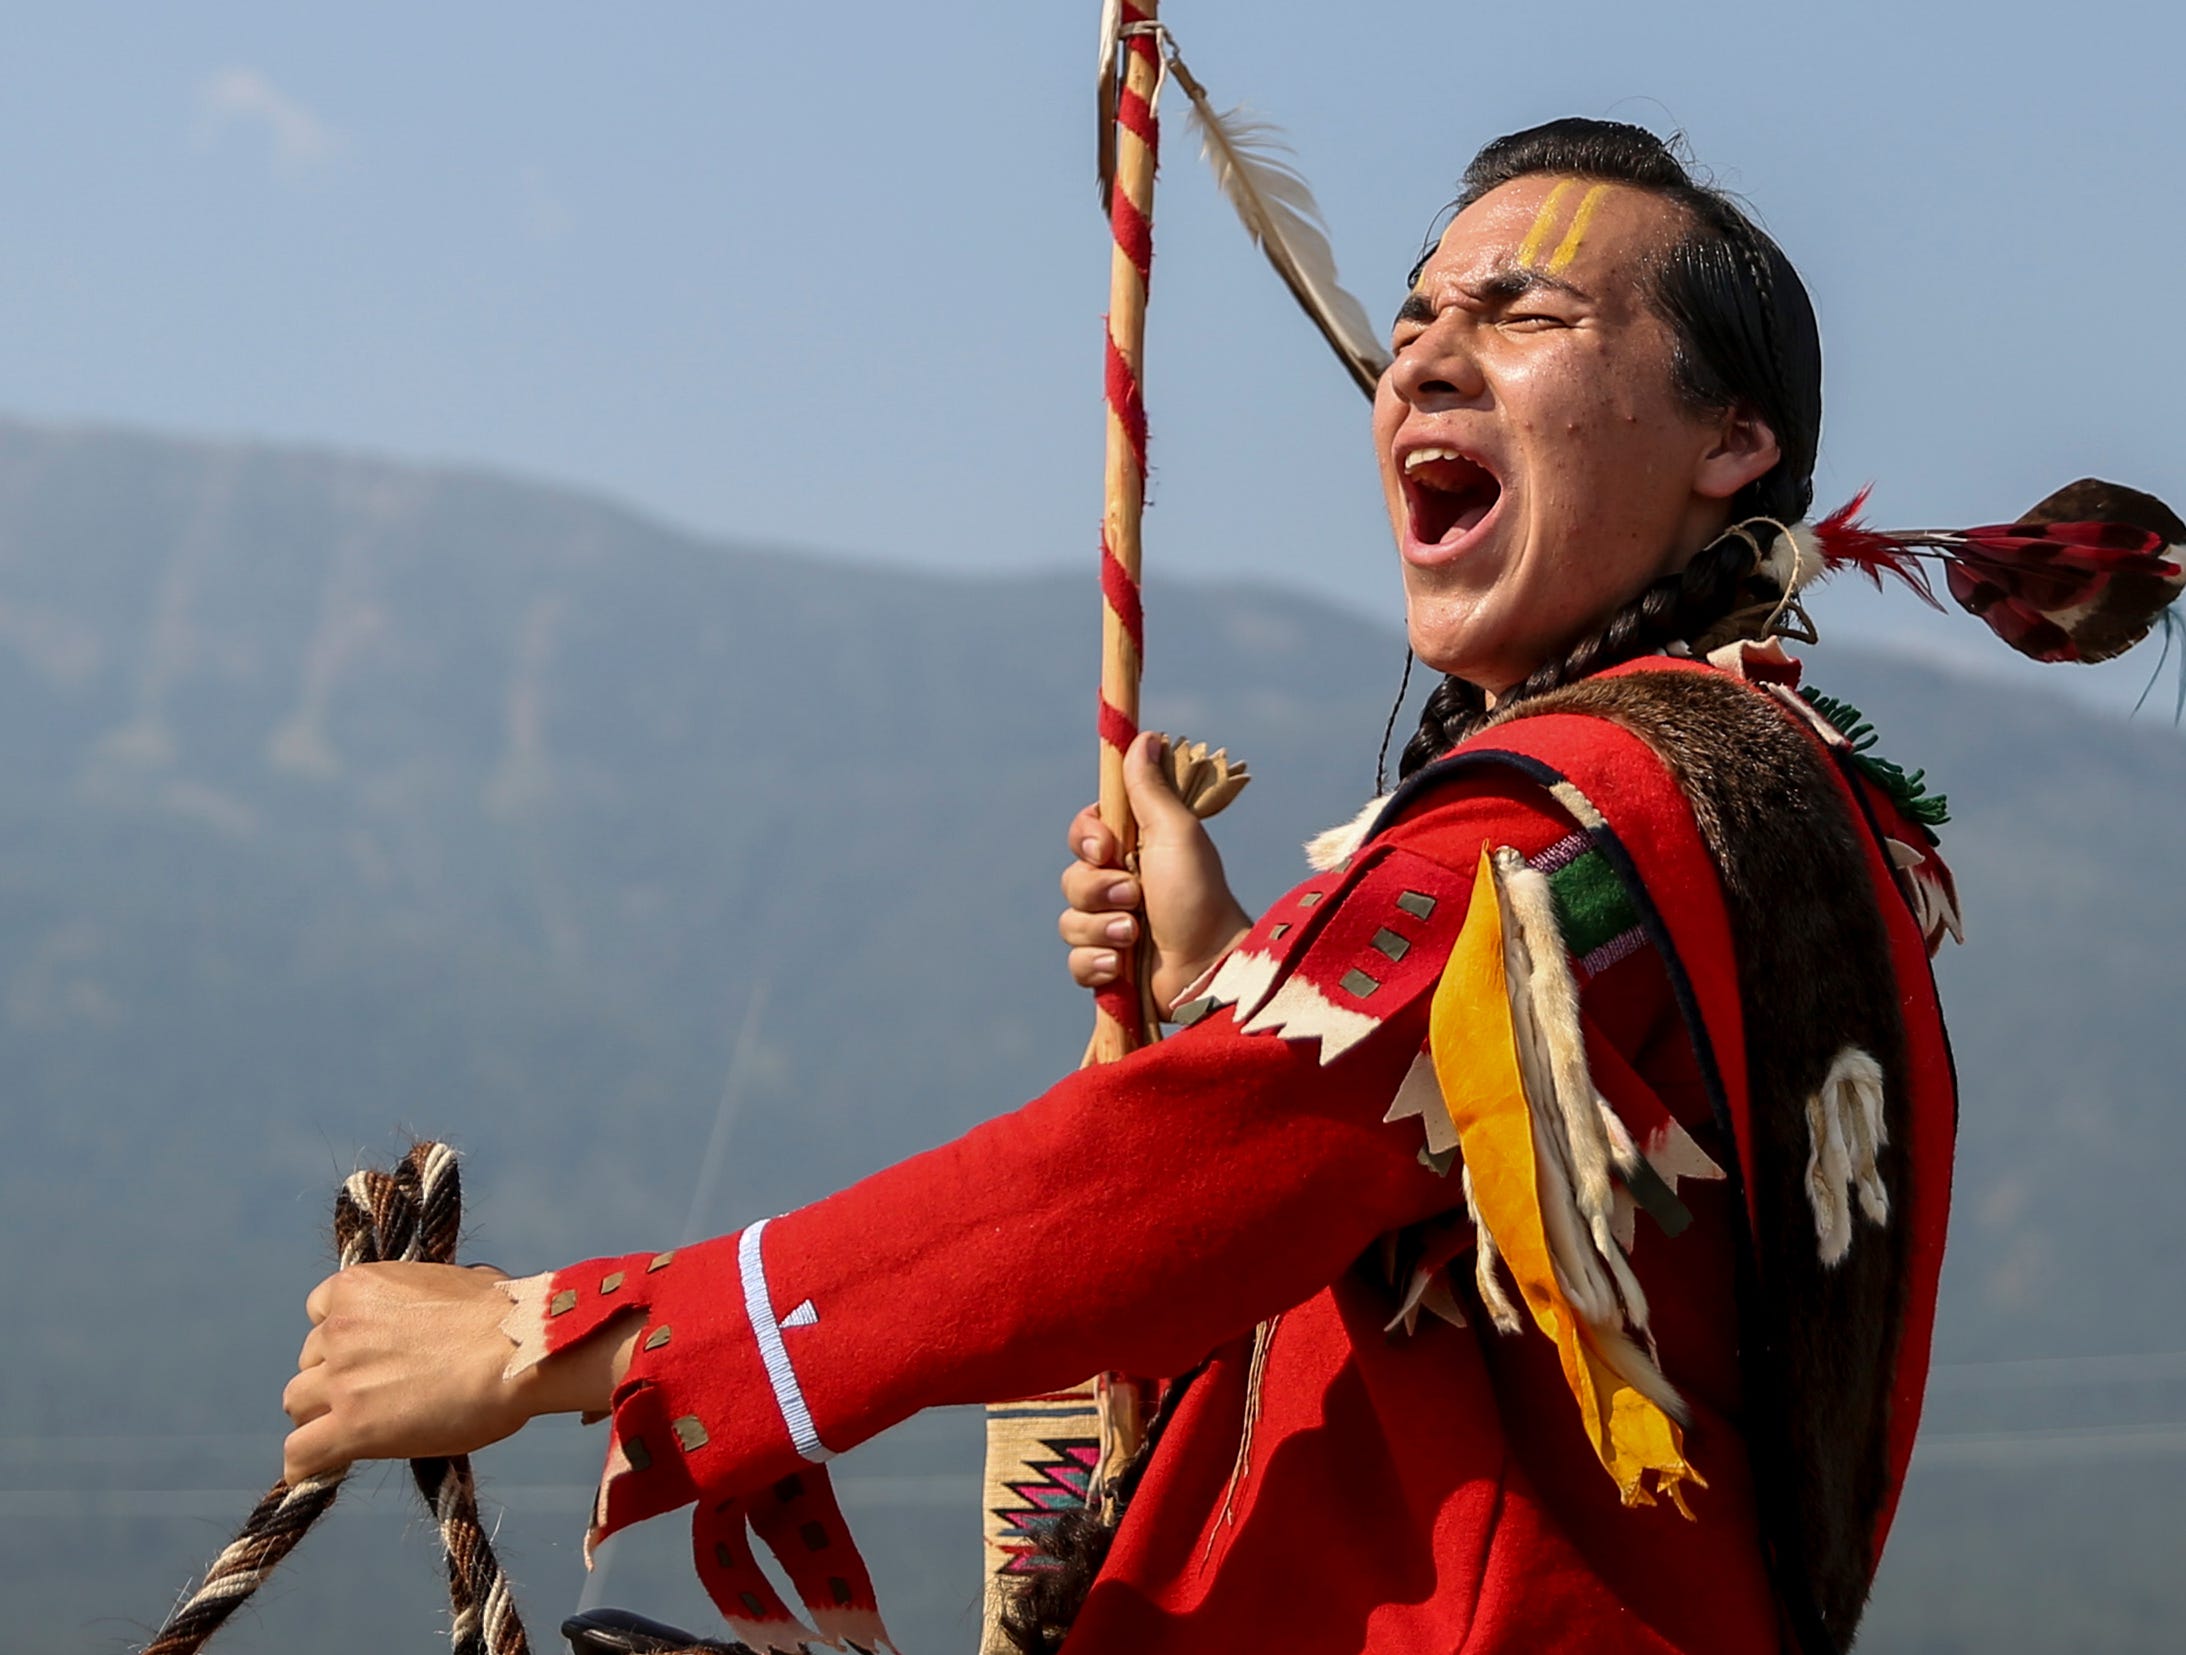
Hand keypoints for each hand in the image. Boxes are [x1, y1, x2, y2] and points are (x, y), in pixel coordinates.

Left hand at [281, 1262, 633, 1482]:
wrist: (518, 1352)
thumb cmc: (505, 1316)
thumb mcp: (454, 1281)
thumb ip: (425, 1296)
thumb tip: (442, 1304)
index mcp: (359, 1286)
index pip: (319, 1312)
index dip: (343, 1336)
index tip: (368, 1352)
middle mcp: (339, 1329)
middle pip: (308, 1362)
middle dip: (334, 1376)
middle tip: (374, 1393)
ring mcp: (341, 1379)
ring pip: (297, 1404)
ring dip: (323, 1415)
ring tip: (360, 1428)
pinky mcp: (351, 1427)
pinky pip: (300, 1453)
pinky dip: (307, 1463)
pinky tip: (323, 1466)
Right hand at [1059, 731, 1251, 1012]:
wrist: (1211, 966)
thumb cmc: (1199, 895)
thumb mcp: (1175, 834)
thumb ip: (1151, 789)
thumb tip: (1145, 737)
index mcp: (1134, 850)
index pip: (1083, 833)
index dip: (1086, 840)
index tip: (1107, 847)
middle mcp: (1120, 886)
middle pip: (1072, 878)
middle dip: (1099, 891)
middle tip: (1135, 897)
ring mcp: (1112, 928)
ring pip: (1070, 922)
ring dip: (1102, 929)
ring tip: (1135, 936)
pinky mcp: (1109, 969)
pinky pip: (1077, 962)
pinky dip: (1097, 964)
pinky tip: (1121, 967)